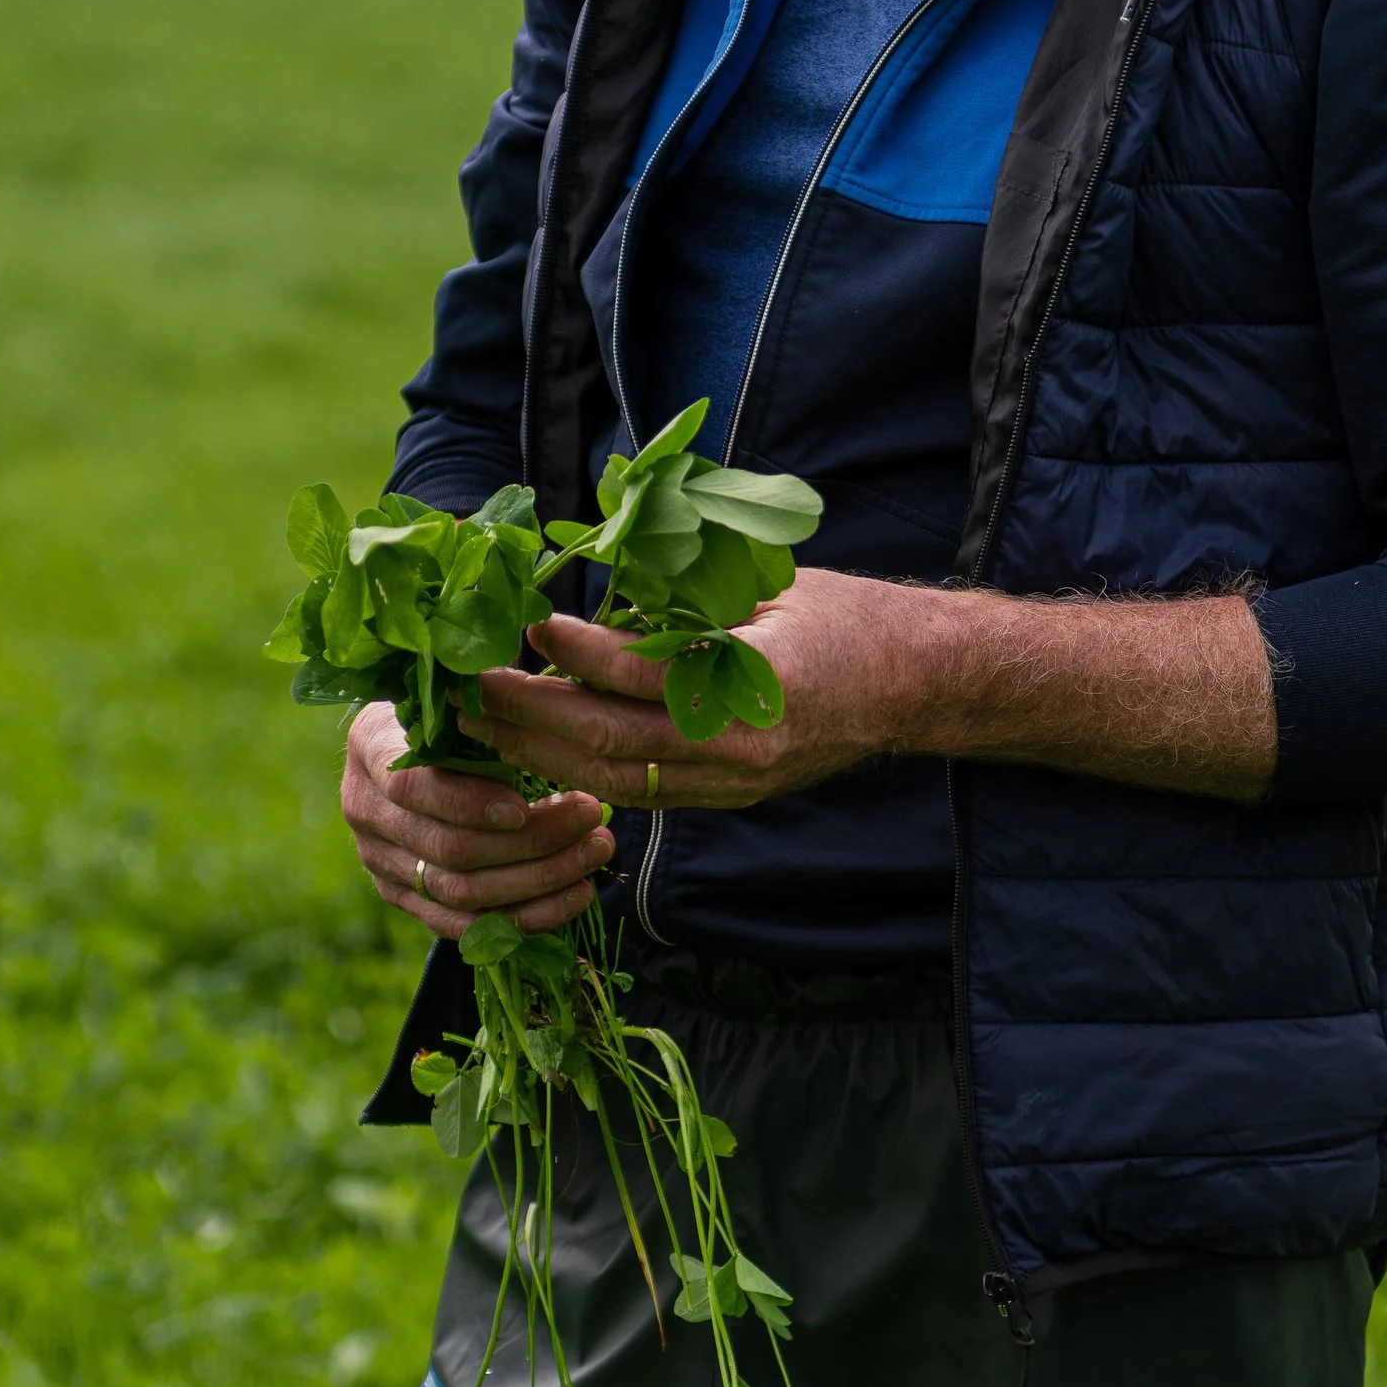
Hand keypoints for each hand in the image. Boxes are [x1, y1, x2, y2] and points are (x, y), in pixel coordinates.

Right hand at [341, 702, 612, 938]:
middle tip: (590, 817)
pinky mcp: (404, 898)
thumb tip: (535, 700)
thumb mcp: (464, 691)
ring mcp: (380, 861)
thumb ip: (489, 699)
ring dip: (540, 879)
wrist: (415, 746)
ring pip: (461, 892)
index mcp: (371, 745)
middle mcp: (363, 808)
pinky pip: (466, 926)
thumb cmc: (454, 709)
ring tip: (595, 852)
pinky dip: (526, 918)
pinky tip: (576, 897)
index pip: (411, 787)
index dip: (468, 803)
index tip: (525, 805)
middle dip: (530, 840)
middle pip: (448, 848)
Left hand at [472, 569, 924, 807]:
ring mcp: (733, 782)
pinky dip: (579, 774)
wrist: (913, 684)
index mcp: (758, 684)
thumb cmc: (842, 618)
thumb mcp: (765, 589)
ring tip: (484, 727)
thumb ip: (685, 606)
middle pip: (610, 741)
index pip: (644, 675)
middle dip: (530, 715)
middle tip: (472, 687)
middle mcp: (741, 747)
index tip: (531, 625)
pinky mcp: (727, 797)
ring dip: (539, 756)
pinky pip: (640, 793)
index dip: (578, 652)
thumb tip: (592, 609)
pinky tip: (536, 753)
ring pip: (614, 781)